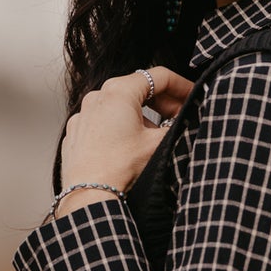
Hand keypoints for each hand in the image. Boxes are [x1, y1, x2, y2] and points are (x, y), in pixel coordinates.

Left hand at [59, 67, 192, 196]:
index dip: (182, 85)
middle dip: (163, 102)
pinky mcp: (77, 133)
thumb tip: (188, 122)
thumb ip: (178, 127)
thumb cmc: (120, 167)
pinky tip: (130, 147)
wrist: (89, 193)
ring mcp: (83, 114)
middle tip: (179, 117)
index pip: (159, 76)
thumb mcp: (159, 144)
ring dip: (142, 117)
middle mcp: (97, 96)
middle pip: (138, 89)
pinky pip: (104, 123)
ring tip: (155, 137)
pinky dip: (120, 129)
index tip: (193, 96)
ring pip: (120, 106)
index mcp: (119, 91)